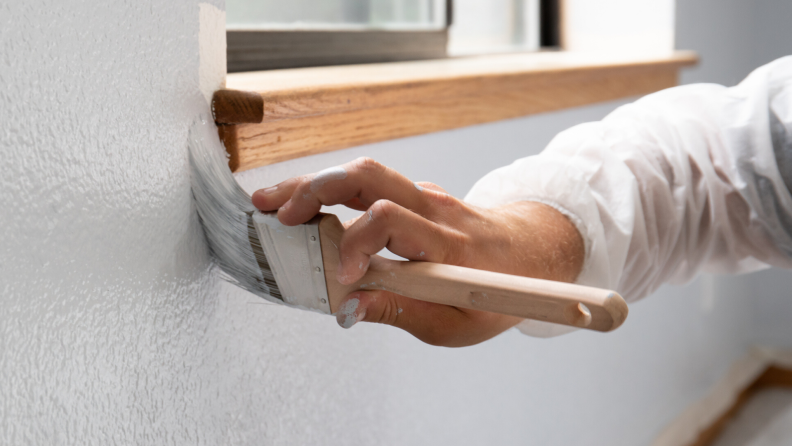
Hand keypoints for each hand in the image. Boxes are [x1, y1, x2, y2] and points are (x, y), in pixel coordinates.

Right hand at [252, 158, 583, 346]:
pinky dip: (333, 190)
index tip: (337, 276)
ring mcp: (426, 196)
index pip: (389, 221)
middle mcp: (434, 209)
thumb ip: (397, 311)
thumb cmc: (497, 293)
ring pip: (364, 173)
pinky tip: (305, 207)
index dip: (353, 244)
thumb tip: (346, 307)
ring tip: (273, 202)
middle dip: (315, 190)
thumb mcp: (453, 322)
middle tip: (275, 212)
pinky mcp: (416, 195)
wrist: (533, 253)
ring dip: (314, 183)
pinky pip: (371, 183)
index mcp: (447, 245)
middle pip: (368, 178)